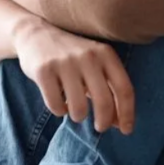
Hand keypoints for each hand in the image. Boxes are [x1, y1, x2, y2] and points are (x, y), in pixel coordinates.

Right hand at [13, 18, 134, 133]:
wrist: (36, 34)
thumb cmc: (72, 57)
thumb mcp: (95, 65)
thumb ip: (109, 90)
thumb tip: (119, 124)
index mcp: (105, 54)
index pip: (124, 89)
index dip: (127, 114)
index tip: (126, 130)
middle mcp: (87, 56)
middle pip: (104, 101)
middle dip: (103, 122)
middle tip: (100, 127)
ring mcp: (64, 63)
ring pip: (79, 108)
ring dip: (78, 116)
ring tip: (76, 112)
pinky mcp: (44, 70)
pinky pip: (56, 105)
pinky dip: (59, 111)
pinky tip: (59, 102)